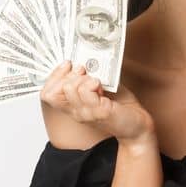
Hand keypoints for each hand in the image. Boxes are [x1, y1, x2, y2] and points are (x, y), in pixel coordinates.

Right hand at [39, 61, 154, 142]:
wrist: (138, 126)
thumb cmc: (121, 107)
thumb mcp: (101, 88)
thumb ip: (89, 78)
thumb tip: (83, 60)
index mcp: (73, 106)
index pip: (47, 93)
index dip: (55, 75)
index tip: (68, 64)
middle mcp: (76, 111)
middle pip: (55, 90)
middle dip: (70, 75)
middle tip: (86, 72)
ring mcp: (86, 113)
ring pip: (70, 88)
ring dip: (84, 79)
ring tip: (97, 83)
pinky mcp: (100, 112)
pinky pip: (86, 92)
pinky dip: (93, 83)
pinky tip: (103, 87)